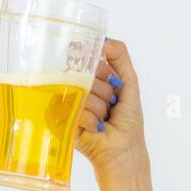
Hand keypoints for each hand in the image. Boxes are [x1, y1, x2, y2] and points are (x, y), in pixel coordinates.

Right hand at [75, 38, 146, 177]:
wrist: (123, 152)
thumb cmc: (128, 121)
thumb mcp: (130, 84)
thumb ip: (120, 57)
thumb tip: (103, 39)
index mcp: (91, 78)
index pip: (89, 60)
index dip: (104, 72)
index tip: (114, 86)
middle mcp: (77, 88)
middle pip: (87, 75)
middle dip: (105, 92)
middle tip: (111, 106)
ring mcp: (67, 103)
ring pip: (83, 92)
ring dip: (101, 109)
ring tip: (105, 120)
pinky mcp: (60, 119)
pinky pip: (77, 109)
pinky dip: (93, 121)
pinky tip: (98, 129)